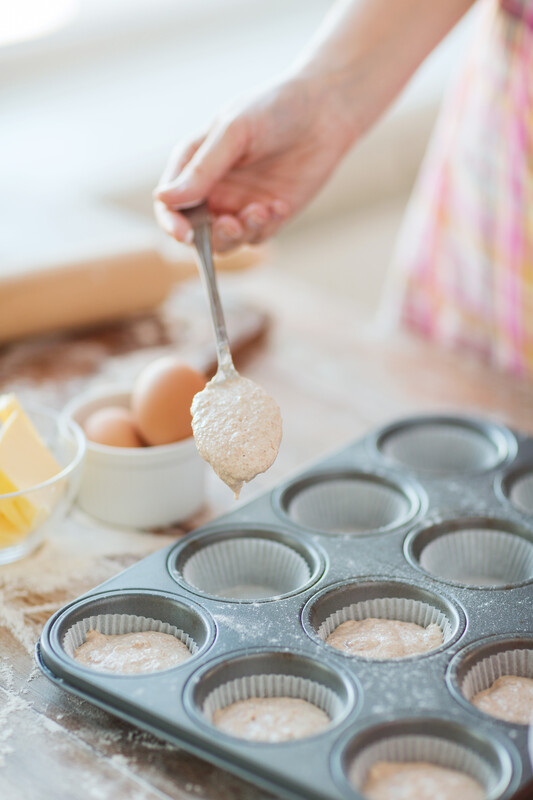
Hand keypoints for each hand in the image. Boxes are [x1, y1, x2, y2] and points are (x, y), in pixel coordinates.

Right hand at [153, 77, 355, 251]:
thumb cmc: (274, 109)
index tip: (184, 234)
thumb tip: (163, 198)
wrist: (326, 110)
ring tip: (260, 211)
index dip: (172, 223)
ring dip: (238, 234)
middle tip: (232, 224)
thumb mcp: (234, 134)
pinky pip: (257, 236)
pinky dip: (265, 226)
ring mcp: (240, 204)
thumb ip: (201, 169)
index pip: (170, 204)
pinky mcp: (268, 215)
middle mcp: (213, 189)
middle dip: (210, 236)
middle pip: (195, 232)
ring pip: (225, 241)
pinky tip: (280, 205)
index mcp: (194, 165)